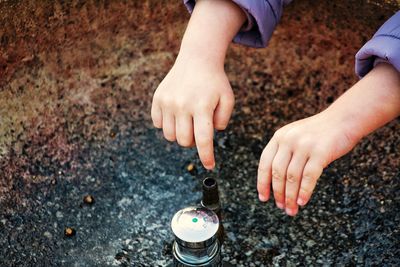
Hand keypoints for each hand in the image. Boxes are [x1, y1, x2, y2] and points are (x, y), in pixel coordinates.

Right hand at [151, 0, 244, 168]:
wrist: (197, 59)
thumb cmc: (215, 82)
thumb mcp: (228, 99)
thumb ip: (223, 121)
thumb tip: (208, 137)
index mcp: (202, 106)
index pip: (203, 140)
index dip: (206, 156)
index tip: (209, 166)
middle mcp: (182, 105)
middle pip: (184, 141)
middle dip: (193, 141)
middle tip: (198, 129)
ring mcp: (167, 102)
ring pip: (169, 136)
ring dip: (179, 134)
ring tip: (188, 121)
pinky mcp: (157, 99)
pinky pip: (157, 124)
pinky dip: (166, 124)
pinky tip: (176, 113)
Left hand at [257, 62, 399, 215]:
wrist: (345, 118)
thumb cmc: (320, 132)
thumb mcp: (296, 136)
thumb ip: (285, 152)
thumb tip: (277, 183)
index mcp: (279, 137)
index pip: (265, 163)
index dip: (262, 182)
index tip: (263, 197)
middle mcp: (288, 140)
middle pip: (277, 173)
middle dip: (278, 193)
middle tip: (281, 207)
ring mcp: (304, 145)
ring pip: (292, 177)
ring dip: (290, 197)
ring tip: (292, 210)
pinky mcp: (320, 152)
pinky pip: (309, 176)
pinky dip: (305, 191)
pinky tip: (303, 202)